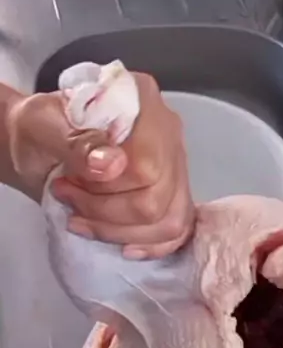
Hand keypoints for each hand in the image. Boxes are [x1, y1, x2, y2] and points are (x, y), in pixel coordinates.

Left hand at [7, 73, 193, 257]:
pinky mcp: (172, 194)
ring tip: (83, 219)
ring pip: (170, 221)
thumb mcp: (43, 125)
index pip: (148, 164)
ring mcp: (175, 166)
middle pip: (159, 200)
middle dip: (107, 213)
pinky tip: (124, 246)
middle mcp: (168, 133)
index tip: (71, 180)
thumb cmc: (41, 129)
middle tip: (70, 198)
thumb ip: (76, 142)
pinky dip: (149, 245)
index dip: (109, 188)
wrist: (39, 143)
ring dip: (121, 232)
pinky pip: (177, 232)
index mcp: (143, 101)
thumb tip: (112, 166)